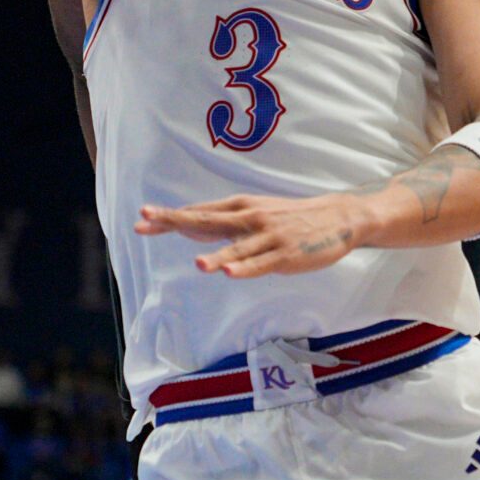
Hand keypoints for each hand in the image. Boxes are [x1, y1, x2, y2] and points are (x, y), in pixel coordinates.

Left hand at [137, 194, 365, 277]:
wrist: (337, 217)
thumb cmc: (290, 217)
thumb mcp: (255, 213)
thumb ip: (224, 222)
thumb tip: (189, 227)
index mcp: (241, 207)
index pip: (199, 212)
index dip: (170, 216)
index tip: (142, 218)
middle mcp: (250, 218)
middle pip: (207, 221)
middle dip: (176, 221)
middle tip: (146, 221)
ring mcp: (268, 237)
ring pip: (235, 247)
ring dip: (215, 255)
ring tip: (196, 264)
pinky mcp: (285, 255)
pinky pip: (261, 263)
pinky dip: (245, 268)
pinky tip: (229, 272)